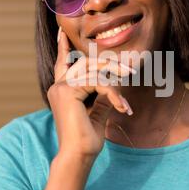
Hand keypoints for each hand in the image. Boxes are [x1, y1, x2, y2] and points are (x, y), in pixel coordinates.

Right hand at [47, 27, 133, 167]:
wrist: (78, 157)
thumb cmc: (87, 140)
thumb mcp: (98, 114)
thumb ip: (102, 97)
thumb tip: (113, 84)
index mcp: (62, 90)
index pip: (63, 63)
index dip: (63, 48)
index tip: (60, 32)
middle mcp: (58, 86)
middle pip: (86, 62)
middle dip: (110, 63)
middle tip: (130, 69)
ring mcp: (61, 87)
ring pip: (94, 69)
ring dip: (116, 79)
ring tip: (128, 98)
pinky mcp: (68, 91)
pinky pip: (98, 82)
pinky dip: (113, 93)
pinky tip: (122, 108)